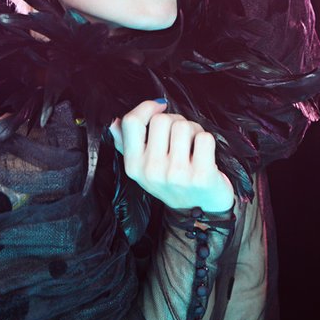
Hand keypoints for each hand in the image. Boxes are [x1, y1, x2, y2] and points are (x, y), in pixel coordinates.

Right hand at [109, 100, 233, 212]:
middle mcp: (152, 171)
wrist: (200, 212)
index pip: (131, 121)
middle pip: (161, 119)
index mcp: (133, 166)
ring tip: (193, 146)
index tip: (159, 107)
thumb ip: (126, 143)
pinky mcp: (201, 177)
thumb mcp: (144, 167)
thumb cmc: (172, 181)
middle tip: (180, 137)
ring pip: (184, 126)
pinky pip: (204, 138)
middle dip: (175, 121)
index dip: (147, 107)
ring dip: (193, 130)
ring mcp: (176, 175)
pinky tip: (204, 155)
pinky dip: (207, 141)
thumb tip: (113, 122)